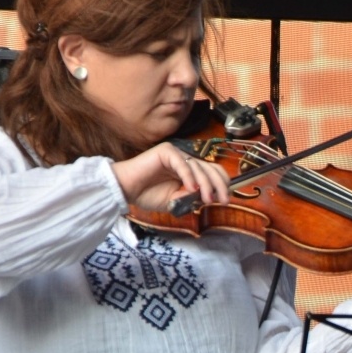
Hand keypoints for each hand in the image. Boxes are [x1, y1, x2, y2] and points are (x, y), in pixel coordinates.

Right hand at [111, 141, 230, 212]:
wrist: (125, 190)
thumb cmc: (148, 195)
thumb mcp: (176, 201)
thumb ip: (191, 197)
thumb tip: (209, 196)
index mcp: (189, 171)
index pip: (213, 172)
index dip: (222, 184)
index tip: (225, 199)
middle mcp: (185, 160)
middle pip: (210, 168)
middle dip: (219, 185)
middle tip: (223, 200)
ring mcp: (176, 154)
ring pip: (199, 167)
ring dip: (206, 184)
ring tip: (206, 199)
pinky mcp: (166, 151)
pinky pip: (183, 163)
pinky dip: (189, 176)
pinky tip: (191, 188)